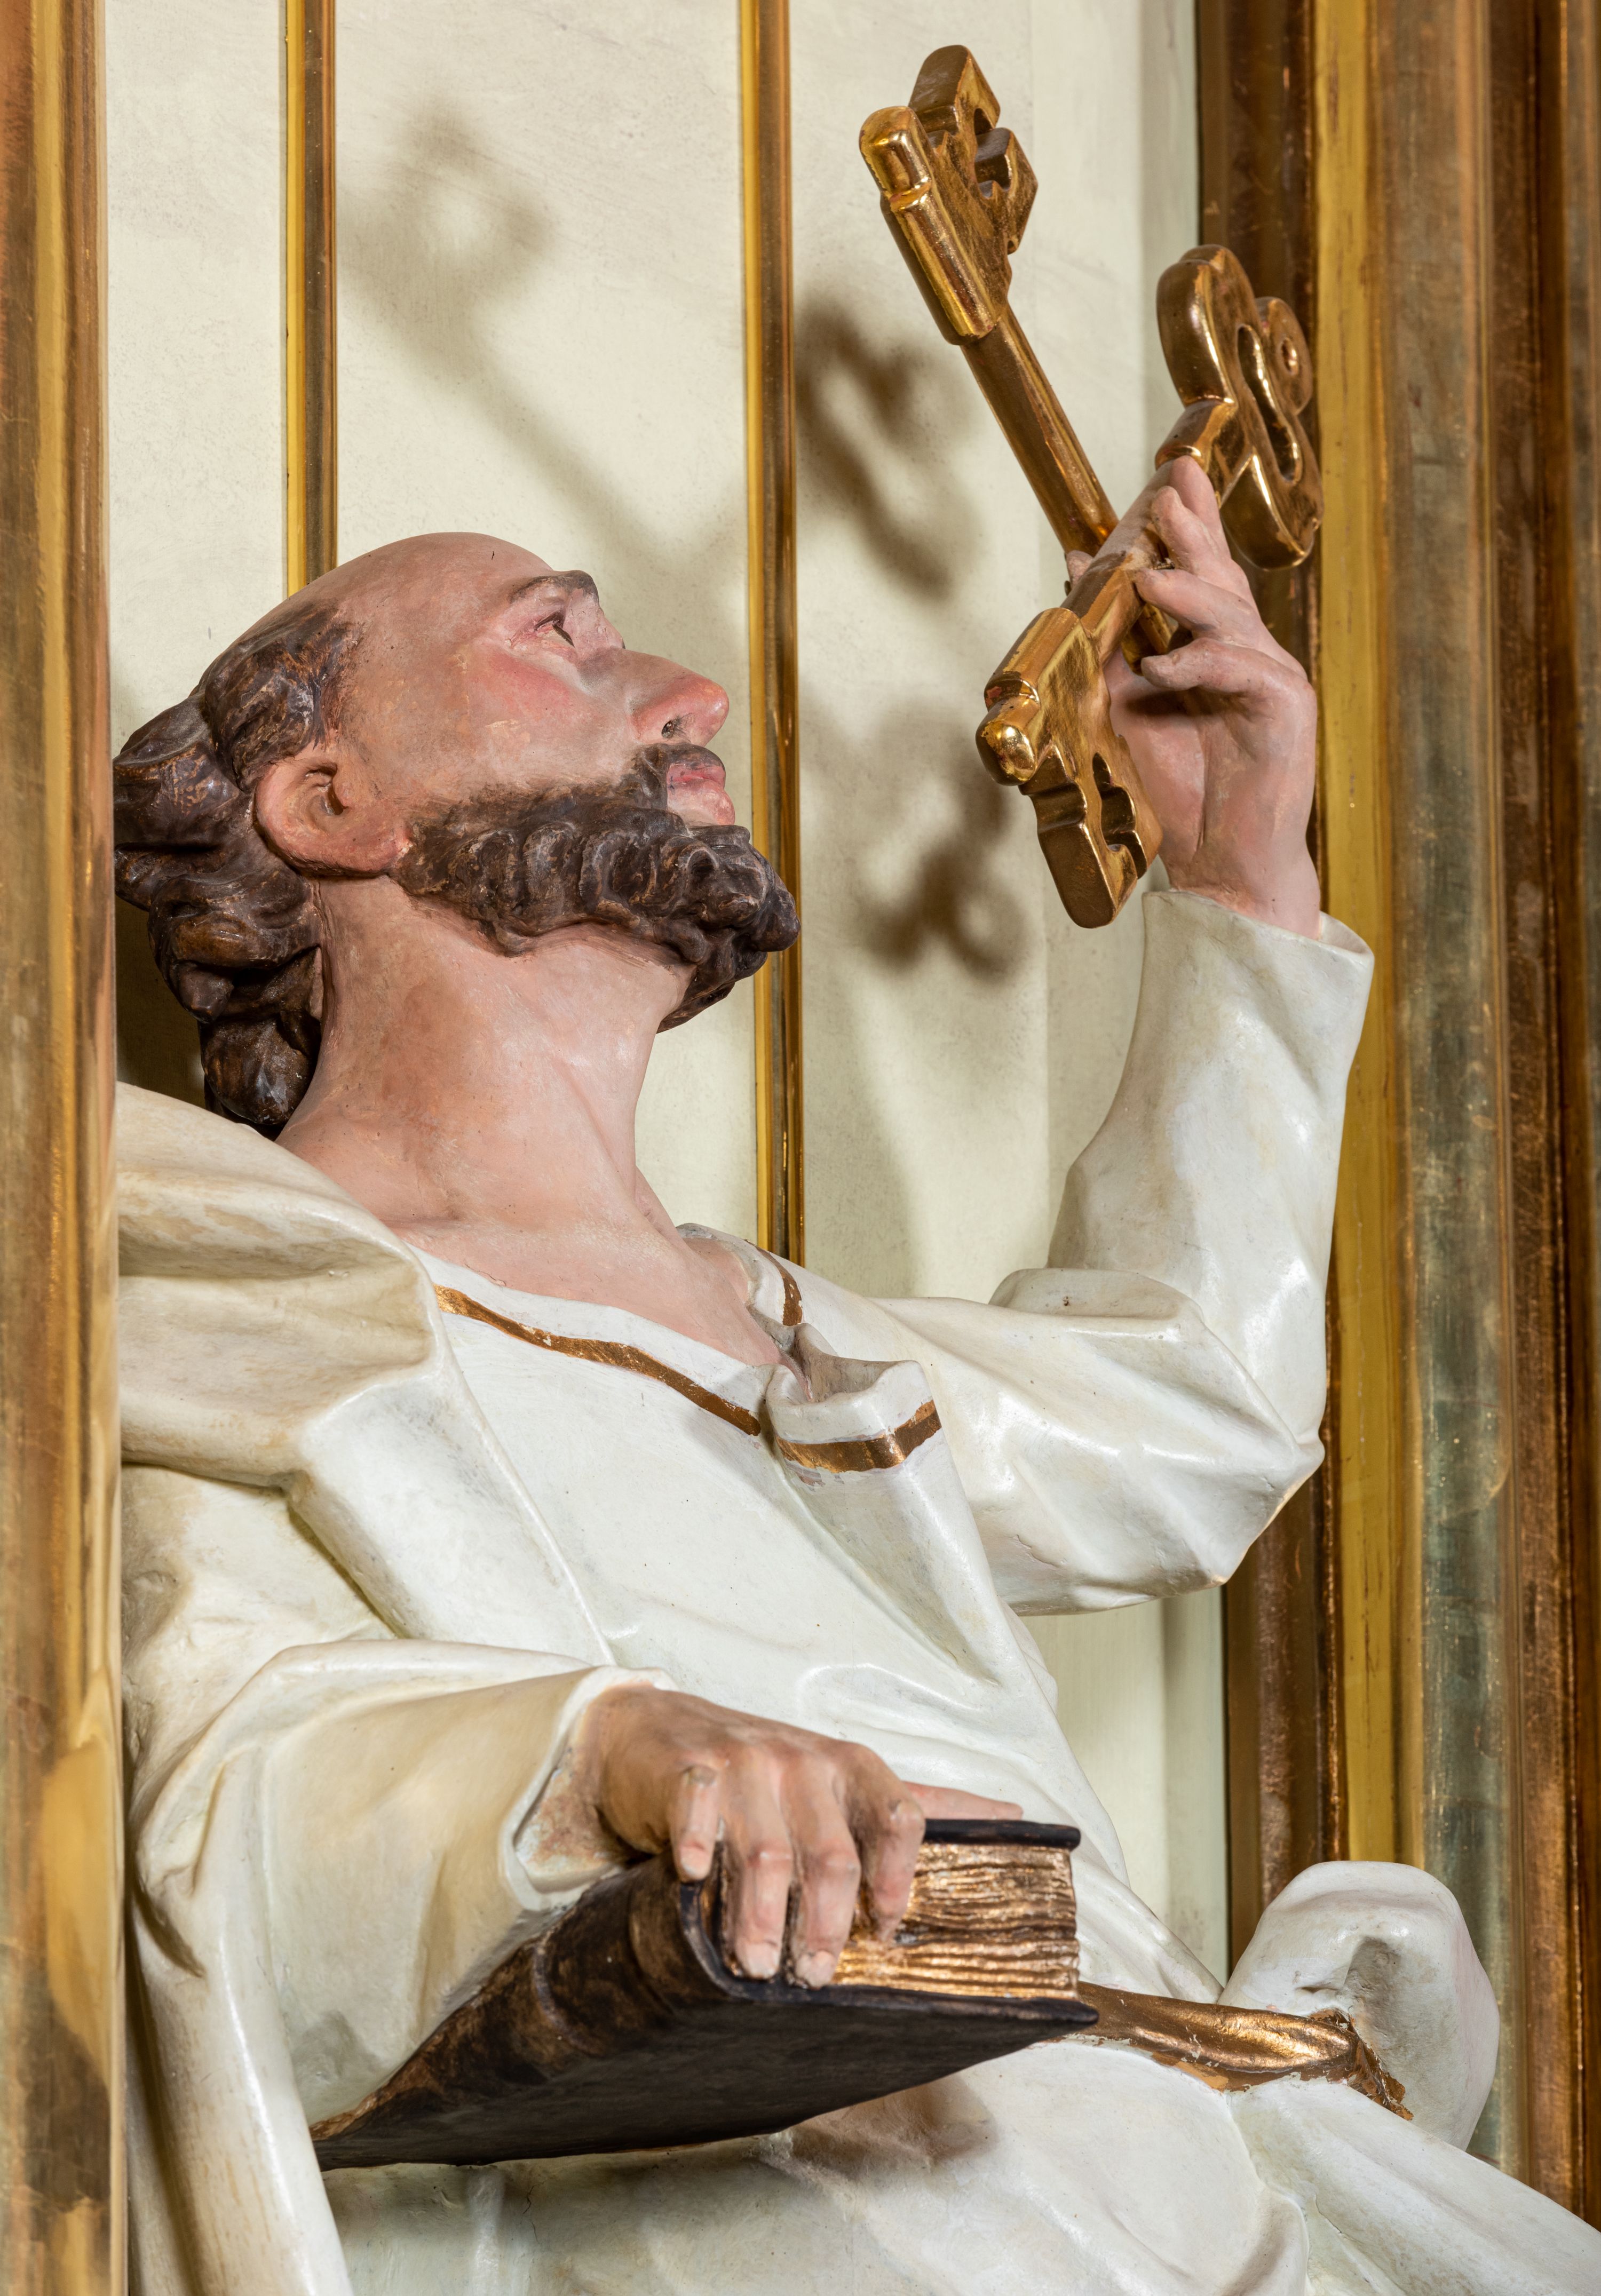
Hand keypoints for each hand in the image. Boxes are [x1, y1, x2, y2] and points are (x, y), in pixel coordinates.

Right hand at [573, 1684, 1020, 1985]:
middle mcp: (803, 1760)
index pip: (899, 1819)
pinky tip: (696, 1876)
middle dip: (826, 1924)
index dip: (897, 1883)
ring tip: (754, 1964)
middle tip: (812, 1974)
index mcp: (851, 1765)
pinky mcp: (687, 1768)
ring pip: (767, 1851)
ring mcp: (745, 1762)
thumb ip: (912, 1807)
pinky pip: (699, 1808)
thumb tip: (1011, 1818)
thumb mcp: (839, 1782)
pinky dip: (699, 1845)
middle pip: (833, 1854)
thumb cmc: (761, 1772)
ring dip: (762, 1916)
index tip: (884, 1936)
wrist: (653, 1730)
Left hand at [1068, 455, 1320, 937]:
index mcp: (1216, 653)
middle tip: (1174, 484)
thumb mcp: (1128, 711)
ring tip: (1149, 575)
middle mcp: (1249, 657)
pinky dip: (1203, 665)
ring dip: (1190, 594)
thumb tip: (1077, 583)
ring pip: (1234, 619)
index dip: (1190, 527)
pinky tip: (1166, 667)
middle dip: (1198, 530)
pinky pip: (1245, 673)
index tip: (1170, 478)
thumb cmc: (1185, 794)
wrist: (1224, 865)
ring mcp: (1273, 681)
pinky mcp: (1287, 713)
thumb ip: (1110, 652)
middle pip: (1223, 581)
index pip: (1202, 578)